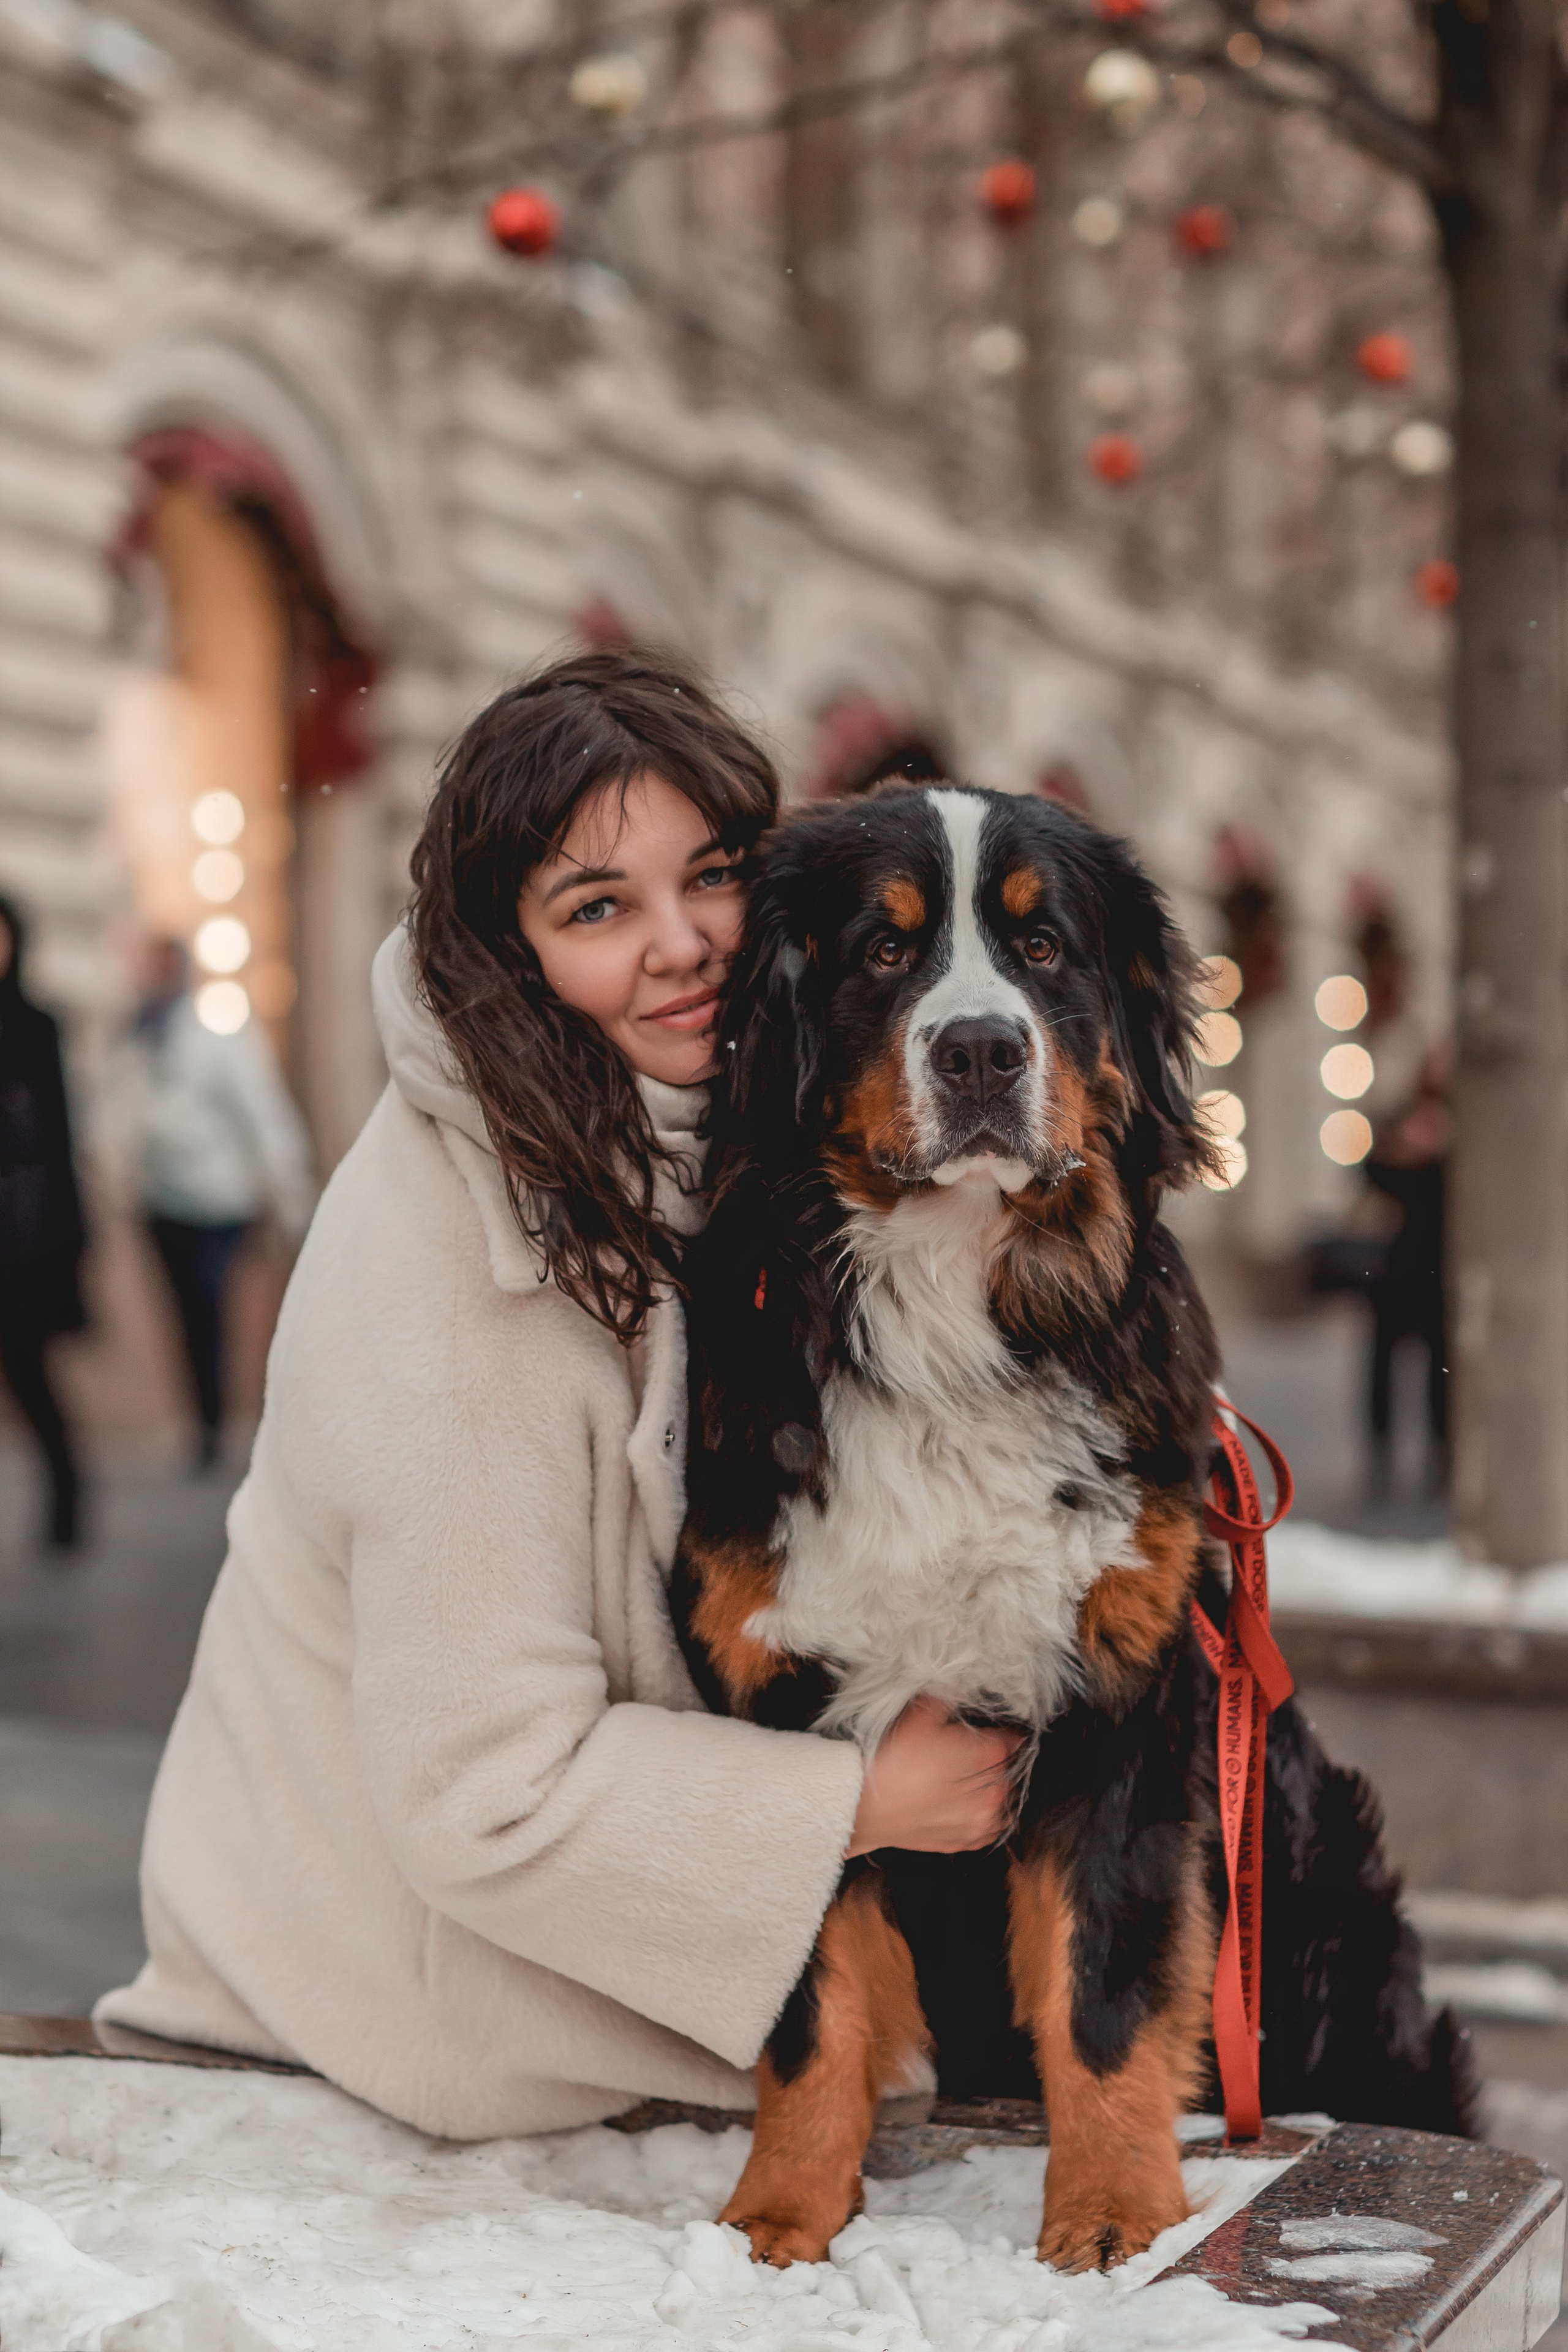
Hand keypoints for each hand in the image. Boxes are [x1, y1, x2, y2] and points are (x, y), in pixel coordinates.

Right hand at [845, 1697, 1022, 1857]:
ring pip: (1004, 1801)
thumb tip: (963, 1693)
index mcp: (989, 1756)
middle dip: (997, 1760)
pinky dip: (985, 1815)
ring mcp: (983, 1822)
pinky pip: (991, 1828)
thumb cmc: (893, 1758)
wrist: (864, 1806)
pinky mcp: (968, 1842)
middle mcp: (995, 1792)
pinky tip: (968, 1805)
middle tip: (972, 1753)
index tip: (994, 1729)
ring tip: (971, 1781)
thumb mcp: (921, 1712)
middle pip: (1009, 1770)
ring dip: (994, 1789)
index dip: (1004, 1731)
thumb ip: (951, 1700)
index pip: (1013, 1739)